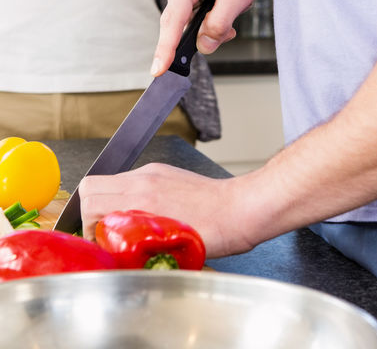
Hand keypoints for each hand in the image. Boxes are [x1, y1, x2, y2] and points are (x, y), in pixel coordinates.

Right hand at [78, 162, 254, 257]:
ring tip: (127, 221)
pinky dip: (128, 194)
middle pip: (92, 185)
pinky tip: (146, 211)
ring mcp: (154, 172)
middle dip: (91, 210)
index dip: (87, 223)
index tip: (102, 239)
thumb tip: (117, 253)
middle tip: (108, 230)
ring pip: (111, 180)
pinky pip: (132, 179)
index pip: (90, 199)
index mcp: (143, 197)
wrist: (241, 208)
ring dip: (110, 201)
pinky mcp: (164, 171)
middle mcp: (144, 179)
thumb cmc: (216, 231)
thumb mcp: (170, 248)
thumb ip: (136, 244)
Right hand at [151, 0, 276, 75]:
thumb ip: (221, 22)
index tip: (157, 70)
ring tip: (233, 6)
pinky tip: (224, 2)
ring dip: (209, 21)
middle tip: (229, 31)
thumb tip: (204, 46)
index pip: (173, 20)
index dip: (165, 48)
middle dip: (203, 32)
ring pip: (187, 17)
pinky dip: (206, 13)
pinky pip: (189, 8)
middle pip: (179, 22)